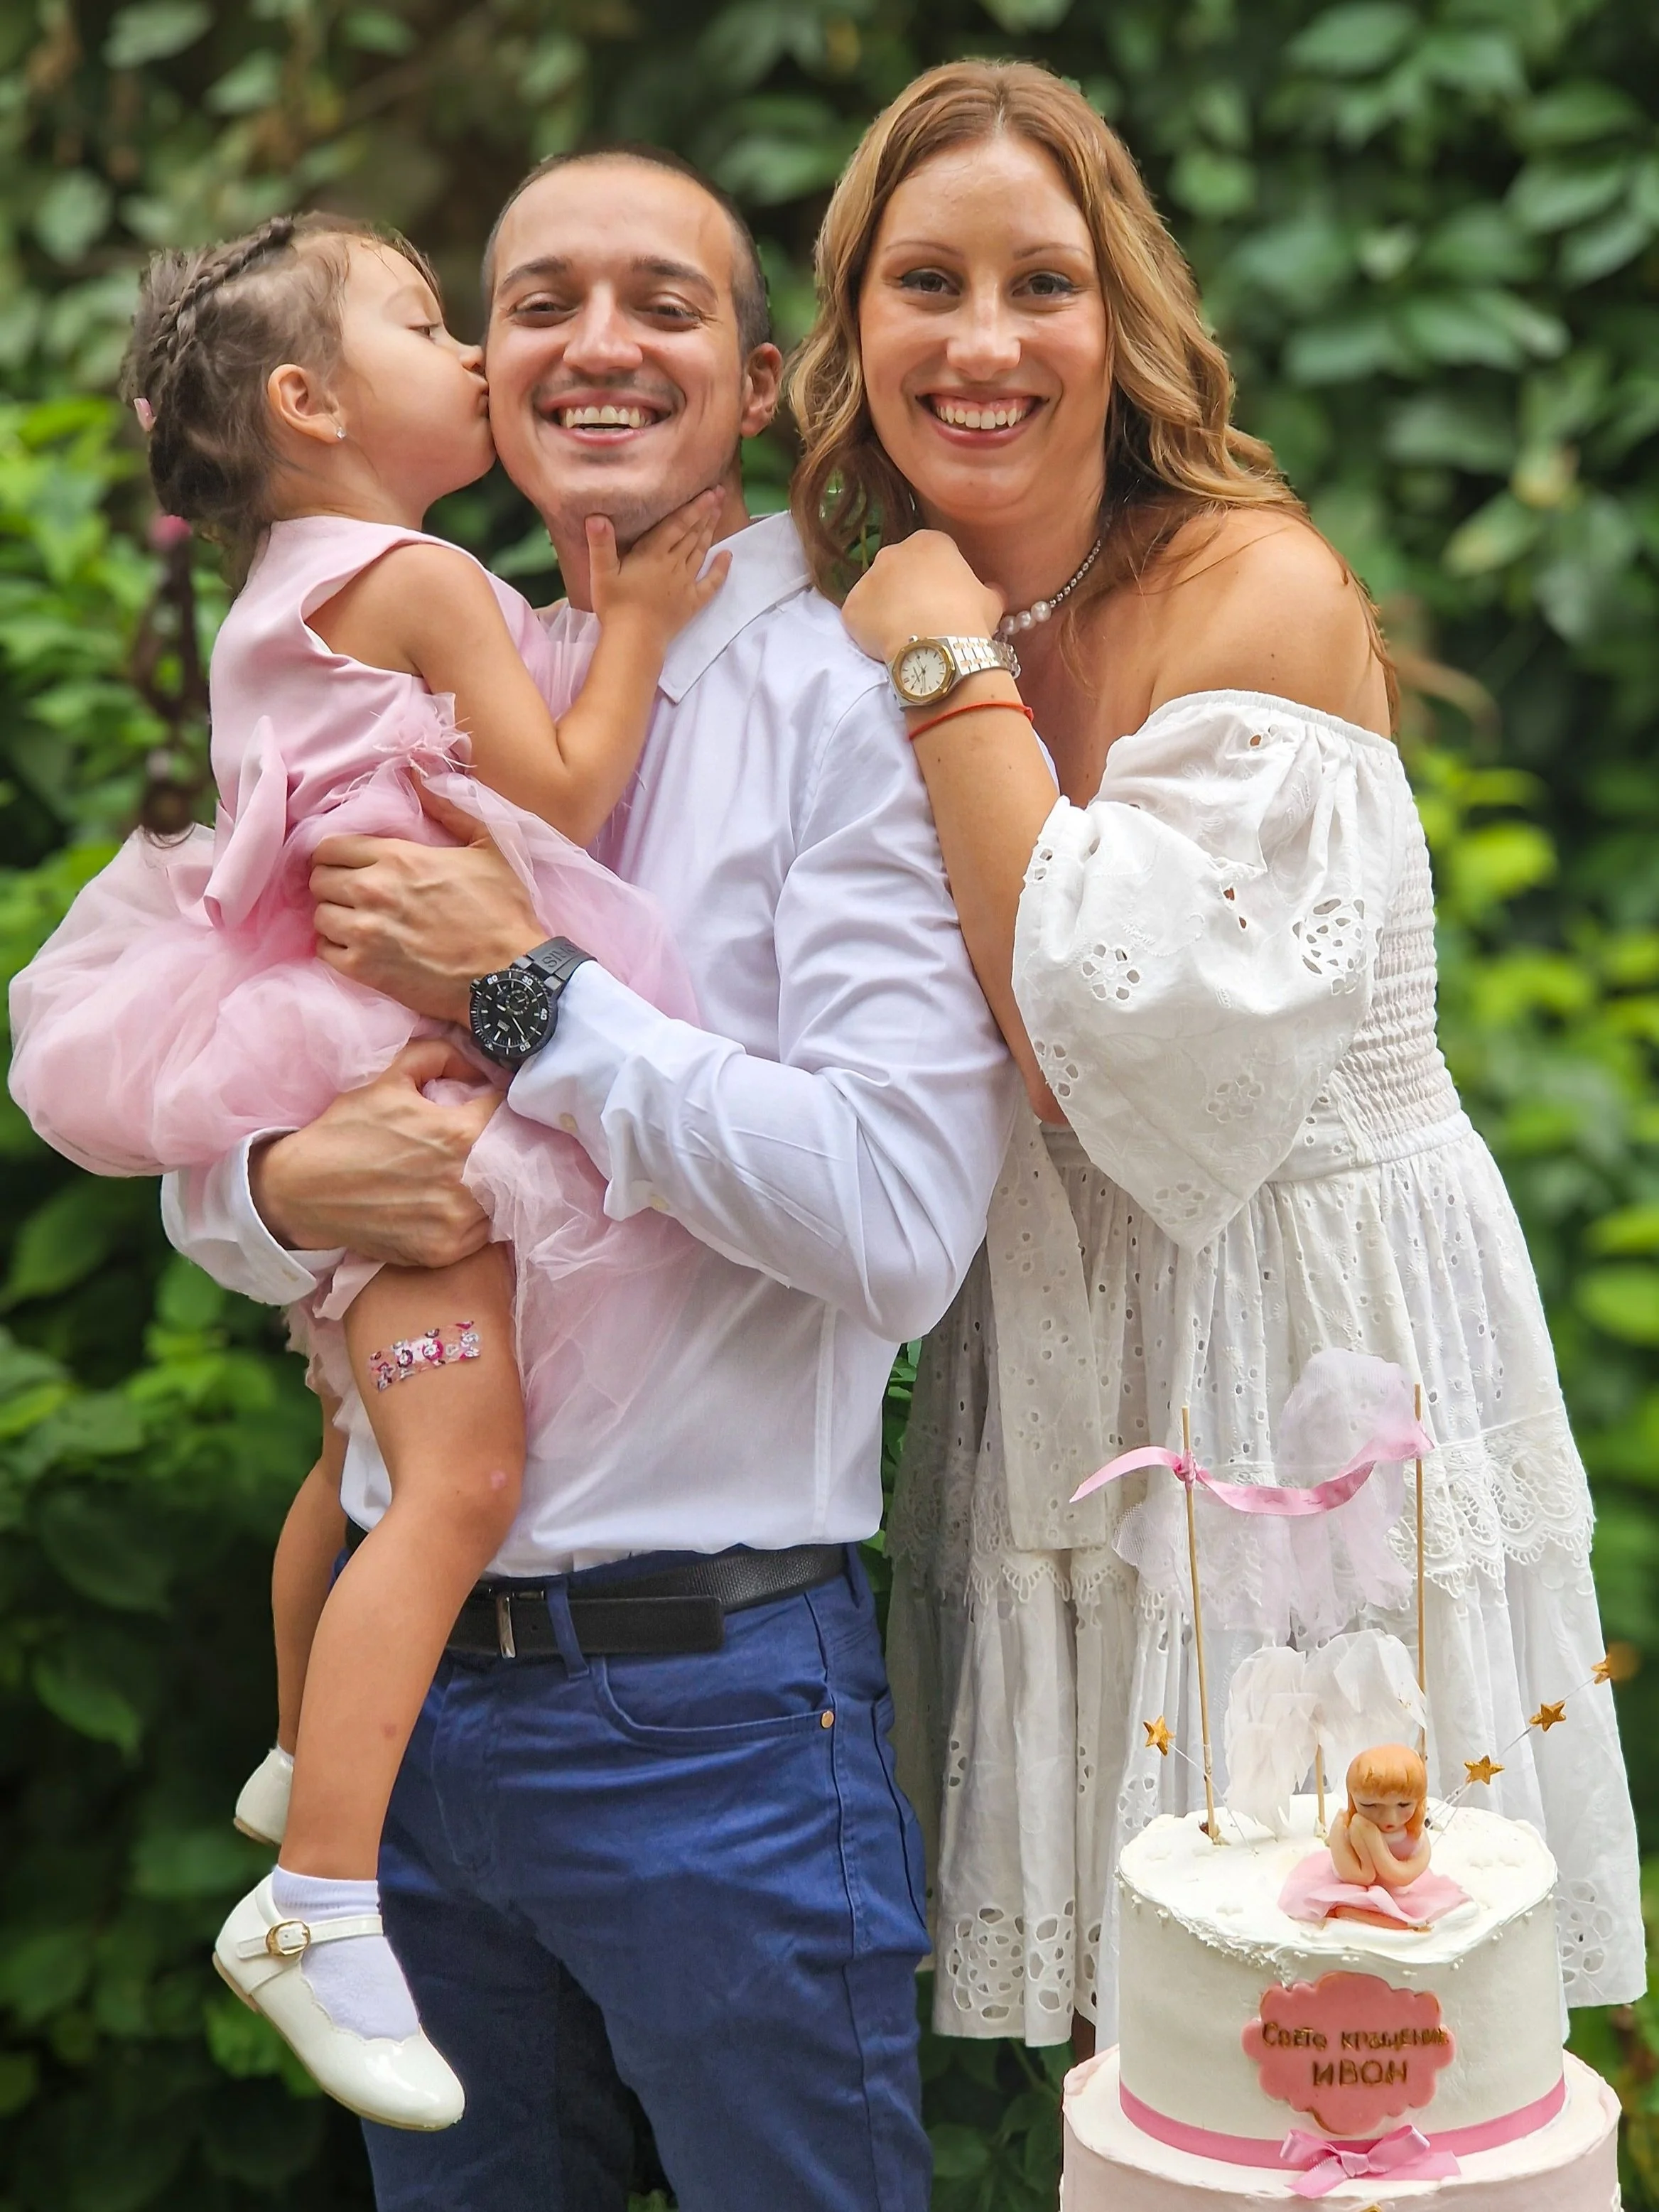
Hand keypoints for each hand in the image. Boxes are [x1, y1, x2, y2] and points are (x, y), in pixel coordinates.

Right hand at [251, 1040, 498, 1267]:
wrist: (302, 1191)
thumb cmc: (346, 1131)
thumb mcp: (389, 1078)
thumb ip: (438, 1056)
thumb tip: (476, 1062)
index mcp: (460, 1135)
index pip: (506, 1114)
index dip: (497, 1106)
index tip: (486, 1107)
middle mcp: (467, 1182)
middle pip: (512, 1161)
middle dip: (501, 1148)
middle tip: (482, 1143)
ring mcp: (456, 1223)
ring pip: (500, 1200)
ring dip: (491, 1185)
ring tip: (469, 1174)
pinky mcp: (444, 1252)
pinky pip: (479, 1232)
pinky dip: (473, 1217)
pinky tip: (452, 1203)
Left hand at [310, 787, 541, 1023]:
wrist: (510, 975)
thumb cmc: (502, 911)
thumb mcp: (487, 847)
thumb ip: (448, 809)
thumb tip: (419, 773)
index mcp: (397, 858)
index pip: (330, 847)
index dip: (336, 855)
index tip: (349, 865)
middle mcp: (372, 890)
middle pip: (318, 880)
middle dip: (333, 884)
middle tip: (354, 895)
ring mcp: (365, 932)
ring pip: (319, 916)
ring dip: (335, 917)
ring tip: (357, 922)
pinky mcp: (365, 970)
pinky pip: (325, 952)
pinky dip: (337, 948)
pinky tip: (358, 947)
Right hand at [589, 490, 730, 642]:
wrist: (633, 641)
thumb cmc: (615, 606)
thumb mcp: (601, 573)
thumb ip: (601, 544)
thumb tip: (596, 516)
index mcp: (653, 554)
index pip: (677, 525)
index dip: (693, 507)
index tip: (709, 492)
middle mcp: (674, 565)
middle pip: (692, 534)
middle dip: (706, 513)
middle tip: (720, 494)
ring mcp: (685, 584)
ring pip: (700, 552)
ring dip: (710, 532)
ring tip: (719, 513)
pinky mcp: (692, 603)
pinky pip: (711, 584)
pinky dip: (720, 570)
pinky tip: (728, 557)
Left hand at [841, 531, 1004, 666]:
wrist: (939, 647)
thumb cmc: (969, 618)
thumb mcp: (992, 601)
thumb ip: (988, 589)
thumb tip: (992, 589)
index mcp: (929, 542)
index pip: (931, 553)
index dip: (937, 578)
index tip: (944, 599)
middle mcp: (893, 551)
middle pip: (899, 569)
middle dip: (907, 589)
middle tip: (922, 617)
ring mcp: (868, 577)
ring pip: (876, 592)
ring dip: (886, 607)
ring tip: (904, 634)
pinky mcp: (851, 606)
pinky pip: (859, 616)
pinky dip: (868, 629)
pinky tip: (886, 644)